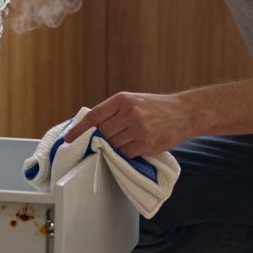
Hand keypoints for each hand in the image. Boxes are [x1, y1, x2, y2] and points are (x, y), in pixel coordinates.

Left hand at [62, 92, 193, 156]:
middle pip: (103, 133)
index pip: (93, 116)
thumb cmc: (155, 107)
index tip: (68, 138)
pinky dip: (126, 153)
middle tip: (106, 140)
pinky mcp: (146, 144)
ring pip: (113, 145)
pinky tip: (134, 145)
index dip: (78, 129)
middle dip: (102, 139)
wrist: (184, 113)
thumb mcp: (133, 101)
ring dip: (115, 146)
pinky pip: (126, 153)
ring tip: (127, 139)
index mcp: (122, 100)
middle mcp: (130, 113)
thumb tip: (90, 127)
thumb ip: (113, 111)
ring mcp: (138, 129)